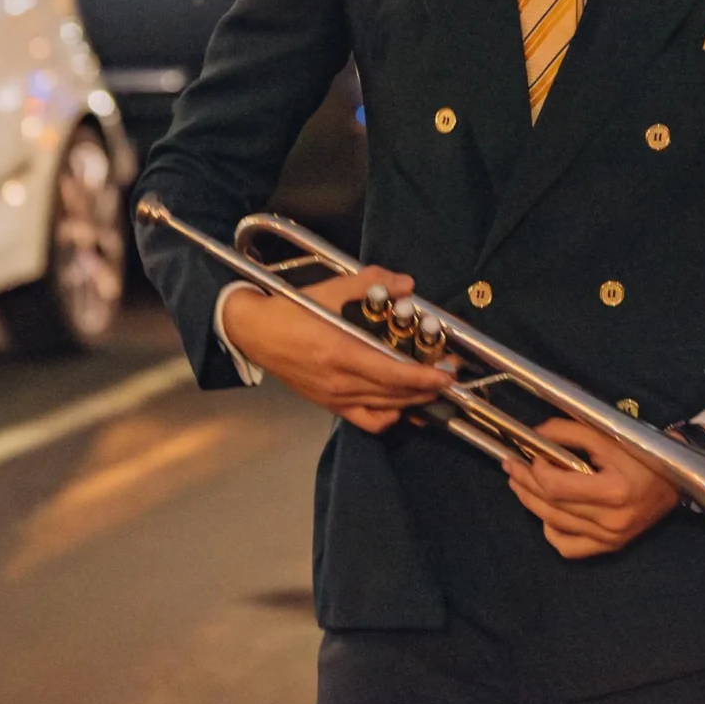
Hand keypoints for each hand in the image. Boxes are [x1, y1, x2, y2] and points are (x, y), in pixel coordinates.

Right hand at [221, 271, 450, 433]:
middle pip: (394, 395)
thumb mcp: (329, 289)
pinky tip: (401, 403)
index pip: (392, 374)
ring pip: (384, 409)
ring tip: (433, 388)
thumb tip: (406, 283)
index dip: (423, 378)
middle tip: (450, 376)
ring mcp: (333, 398)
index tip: (447, 374)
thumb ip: (370, 282)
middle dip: (428, 389)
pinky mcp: (328, 405)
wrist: (253, 332)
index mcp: (340, 352)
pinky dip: (388, 416)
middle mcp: (338, 382)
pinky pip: (365, 420)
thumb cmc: (290, 310)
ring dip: (413, 401)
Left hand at [502, 419, 680, 559]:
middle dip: (524, 483)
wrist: (677, 478)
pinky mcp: (610, 547)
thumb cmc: (643, 452)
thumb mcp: (608, 435)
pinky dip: (551, 531)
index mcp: (614, 491)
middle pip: (550, 506)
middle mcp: (612, 521)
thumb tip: (534, 435)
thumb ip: (569, 432)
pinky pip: (568, 548)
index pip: (557, 488)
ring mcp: (611, 538)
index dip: (536, 471)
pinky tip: (546, 513)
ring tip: (518, 483)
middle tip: (510, 465)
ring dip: (530, 502)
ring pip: (554, 526)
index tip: (529, 454)